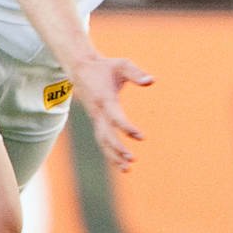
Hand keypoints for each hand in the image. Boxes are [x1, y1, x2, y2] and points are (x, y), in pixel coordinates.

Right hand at [70, 52, 153, 171]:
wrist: (81, 69)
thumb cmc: (105, 67)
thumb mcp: (122, 64)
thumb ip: (136, 73)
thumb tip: (152, 81)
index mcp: (105, 99)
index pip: (115, 118)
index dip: (127, 128)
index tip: (141, 137)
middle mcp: (98, 112)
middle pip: (106, 135)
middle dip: (117, 149)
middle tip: (132, 159)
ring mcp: (95, 118)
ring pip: (102, 141)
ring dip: (113, 156)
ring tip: (127, 168)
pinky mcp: (96, 121)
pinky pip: (102, 140)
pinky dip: (110, 152)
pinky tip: (121, 164)